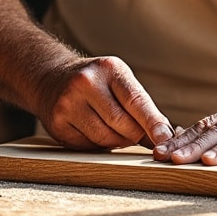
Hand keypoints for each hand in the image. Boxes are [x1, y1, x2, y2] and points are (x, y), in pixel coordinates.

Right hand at [38, 56, 173, 150]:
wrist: (51, 79)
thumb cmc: (95, 82)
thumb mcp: (118, 80)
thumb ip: (141, 105)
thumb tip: (165, 135)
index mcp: (108, 69)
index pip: (135, 100)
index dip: (152, 122)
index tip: (165, 138)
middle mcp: (85, 83)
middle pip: (121, 123)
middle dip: (136, 135)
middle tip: (142, 137)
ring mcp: (68, 104)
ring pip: (105, 138)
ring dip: (117, 141)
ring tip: (115, 130)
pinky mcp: (57, 125)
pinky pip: (88, 146)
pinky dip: (98, 144)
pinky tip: (94, 131)